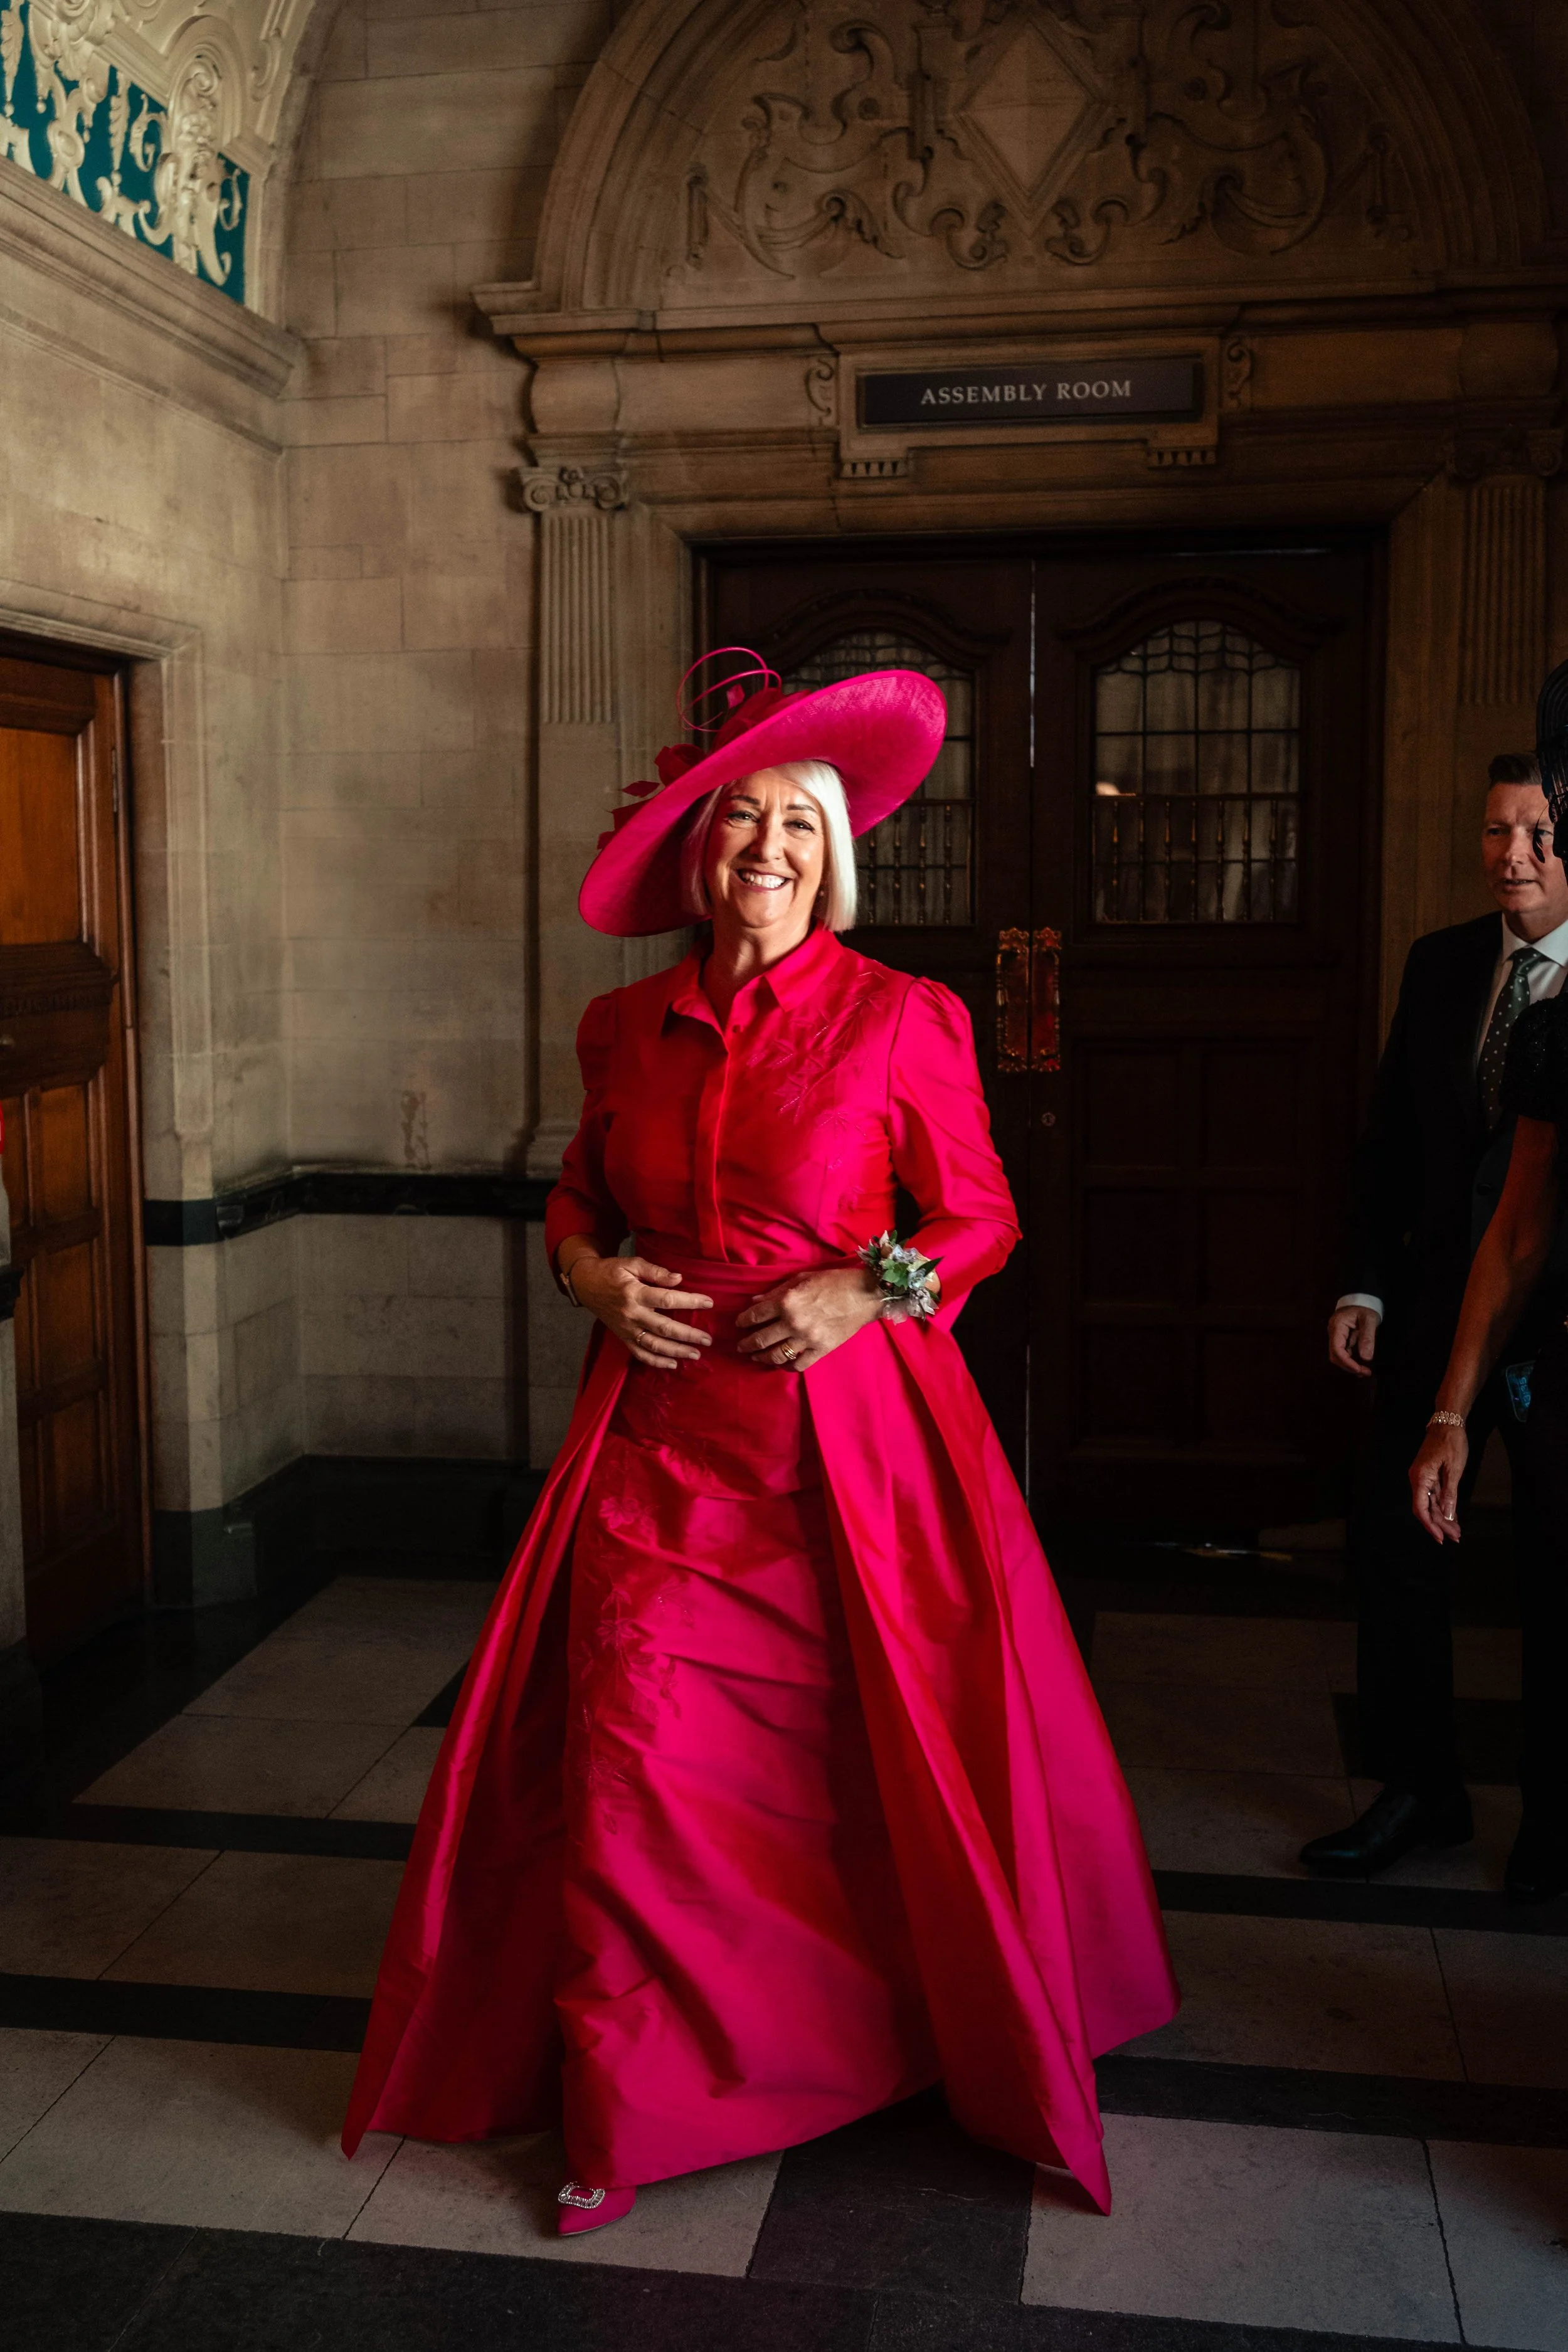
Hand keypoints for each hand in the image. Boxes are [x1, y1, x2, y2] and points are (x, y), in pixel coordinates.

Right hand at [566, 1253, 713, 1371]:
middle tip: (707, 1339)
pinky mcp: (622, 1337)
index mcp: (635, 1293)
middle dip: (688, 1335)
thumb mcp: (631, 1264)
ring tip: (695, 1354)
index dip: (690, 1301)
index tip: (709, 1302)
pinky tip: (672, 1364)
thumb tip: (679, 1279)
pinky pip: (639, 1354)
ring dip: (676, 1352)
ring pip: (654, 1345)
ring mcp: (626, 1329)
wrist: (585, 1284)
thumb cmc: (611, 1271)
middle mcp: (632, 1314)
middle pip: (664, 1328)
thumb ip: (656, 1271)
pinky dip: (656, 1362)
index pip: (667, 1299)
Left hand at [735, 1266, 882, 1371]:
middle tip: (740, 1346)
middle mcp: (793, 1322)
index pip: (755, 1315)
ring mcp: (807, 1339)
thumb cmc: (833, 1281)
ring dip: (761, 1357)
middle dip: (746, 1344)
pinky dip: (787, 1366)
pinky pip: (798, 1364)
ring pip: (775, 1355)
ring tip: (756, 1356)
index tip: (739, 1324)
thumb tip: (755, 1302)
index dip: (743, 1321)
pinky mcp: (821, 1350)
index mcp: (786, 1301)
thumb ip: (776, 1291)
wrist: (865, 1295)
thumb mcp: (801, 1278)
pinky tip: (781, 1364)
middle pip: (761, 1339)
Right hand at [1328, 1305, 1378, 1376]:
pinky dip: (1351, 1360)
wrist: (1362, 1298)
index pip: (1336, 1349)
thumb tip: (1366, 1358)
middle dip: (1348, 1366)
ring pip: (1338, 1355)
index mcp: (1337, 1326)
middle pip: (1335, 1355)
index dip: (1347, 1362)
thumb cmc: (1365, 1307)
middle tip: (1365, 1372)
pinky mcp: (1342, 1338)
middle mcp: (1333, 1332)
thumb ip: (1367, 1338)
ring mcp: (1336, 1336)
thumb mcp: (1369, 1320)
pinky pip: (1343, 1352)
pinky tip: (1361, 1364)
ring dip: (1349, 1365)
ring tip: (1365, 1371)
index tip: (1360, 1369)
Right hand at [1410, 1421, 1466, 1543]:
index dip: (1430, 1525)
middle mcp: (1418, 1479)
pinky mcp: (1429, 1475)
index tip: (1440, 1537)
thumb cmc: (1451, 1442)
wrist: (1447, 1423)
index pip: (1421, 1508)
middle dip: (1440, 1524)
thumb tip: (1447, 1515)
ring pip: (1431, 1503)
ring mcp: (1423, 1477)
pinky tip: (1452, 1516)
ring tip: (1456, 1531)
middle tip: (1455, 1537)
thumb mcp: (1454, 1469)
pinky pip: (1434, 1495)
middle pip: (1426, 1508)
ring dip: (1443, 1518)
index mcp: (1420, 1478)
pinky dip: (1443, 1506)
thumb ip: (1449, 1494)